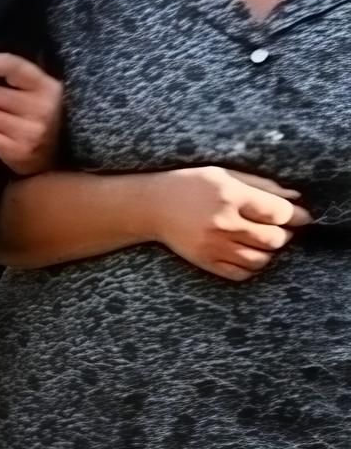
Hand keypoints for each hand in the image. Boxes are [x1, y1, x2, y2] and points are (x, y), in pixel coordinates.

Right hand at [145, 167, 310, 281]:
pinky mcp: (204, 261)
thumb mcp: (225, 175)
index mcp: (230, 196)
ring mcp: (213, 245)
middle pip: (274, 238)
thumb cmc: (189, 185)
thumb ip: (262, 185)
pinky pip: (241, 273)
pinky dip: (251, 267)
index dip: (296, 215)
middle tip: (277, 227)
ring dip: (267, 251)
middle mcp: (223, 222)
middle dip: (283, 234)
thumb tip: (295, 199)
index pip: (279, 212)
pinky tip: (246, 253)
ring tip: (261, 241)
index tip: (299, 215)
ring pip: (261, 259)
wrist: (149, 206)